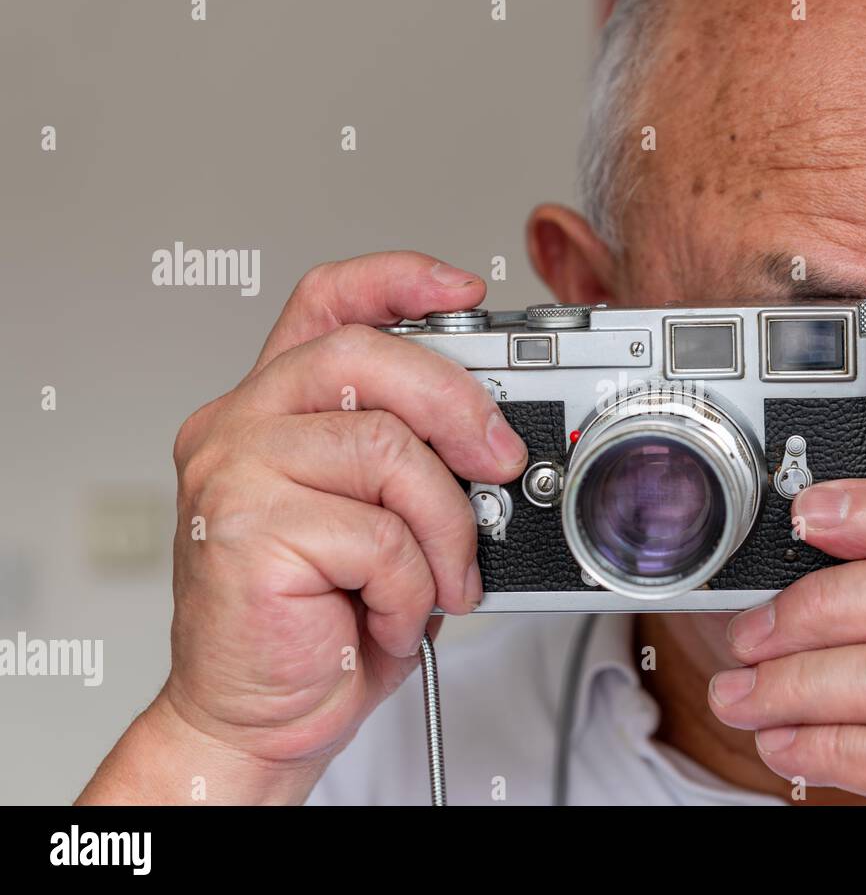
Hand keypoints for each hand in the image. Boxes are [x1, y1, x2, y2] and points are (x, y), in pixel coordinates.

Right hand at [79, 251, 528, 803]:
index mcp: (274, 408)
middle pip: (364, 356)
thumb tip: (501, 439)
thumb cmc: (321, 621)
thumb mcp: (383, 521)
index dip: (398, 279)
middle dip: (457, 404)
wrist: (258, 719)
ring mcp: (231, 472)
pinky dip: (410, 587)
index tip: (466, 291)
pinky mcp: (240, 529)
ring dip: (444, 529)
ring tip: (439, 581)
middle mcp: (240, 424)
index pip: (327, 303)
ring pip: (386, 451)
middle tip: (503, 464)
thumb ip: (416, 463)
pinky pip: (376, 534)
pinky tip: (388, 617)